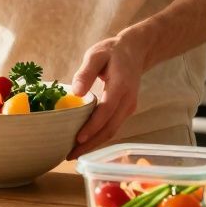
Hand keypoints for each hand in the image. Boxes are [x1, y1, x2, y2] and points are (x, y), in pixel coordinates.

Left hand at [67, 30, 151, 159]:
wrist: (136, 51)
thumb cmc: (112, 51)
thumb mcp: (96, 54)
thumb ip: (85, 72)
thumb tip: (76, 92)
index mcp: (121, 86)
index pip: (107, 111)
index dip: (93, 127)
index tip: (78, 138)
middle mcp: (128, 101)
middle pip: (110, 128)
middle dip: (91, 144)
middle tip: (70, 155)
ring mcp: (129, 107)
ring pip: (112, 131)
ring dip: (94, 144)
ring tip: (74, 153)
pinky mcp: (126, 110)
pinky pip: (113, 127)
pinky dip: (99, 137)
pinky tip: (85, 142)